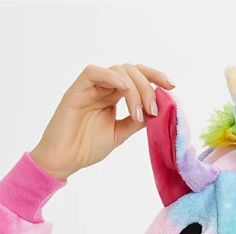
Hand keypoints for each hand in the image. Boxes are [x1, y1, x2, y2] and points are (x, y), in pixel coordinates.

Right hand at [29, 63, 175, 181]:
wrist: (64, 160)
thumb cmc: (87, 147)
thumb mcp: (120, 133)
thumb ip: (137, 120)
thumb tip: (158, 109)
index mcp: (114, 95)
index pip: (137, 76)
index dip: (155, 77)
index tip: (172, 87)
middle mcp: (103, 87)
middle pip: (131, 70)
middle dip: (148, 85)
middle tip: (153, 109)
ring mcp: (90, 87)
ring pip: (118, 70)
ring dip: (134, 88)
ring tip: (139, 112)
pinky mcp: (76, 90)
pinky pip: (94, 72)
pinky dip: (113, 77)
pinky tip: (124, 90)